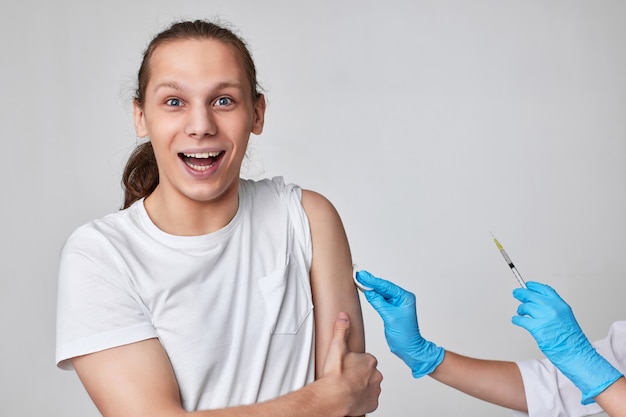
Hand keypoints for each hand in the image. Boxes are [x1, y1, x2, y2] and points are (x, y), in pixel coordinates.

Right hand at [321, 312, 381, 415]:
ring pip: (370, 386)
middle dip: (360, 375)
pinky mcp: (372, 404)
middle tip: (346, 376)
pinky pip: (369, 401)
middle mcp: (376, 375)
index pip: (366, 360)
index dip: (355, 362)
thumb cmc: (336, 375)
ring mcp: (375, 390)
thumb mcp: (337, 346)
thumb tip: (344, 316)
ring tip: (347, 388)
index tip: (347, 365)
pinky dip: (362, 400)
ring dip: (361, 387)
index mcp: (370, 361)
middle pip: (369, 373)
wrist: (334, 397)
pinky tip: (351, 398)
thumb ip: (341, 330)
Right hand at [356, 270, 443, 377]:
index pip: (386, 286)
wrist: (409, 349)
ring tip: (360, 281)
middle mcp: (402, 298)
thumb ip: (378, 303)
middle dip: (371, 282)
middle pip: (384, 287)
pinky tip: (366, 291)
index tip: (363, 275)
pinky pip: (381, 299)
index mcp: (405, 298)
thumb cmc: (405, 336)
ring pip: (382, 292)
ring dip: (372, 288)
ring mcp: (397, 303)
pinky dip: (374, 296)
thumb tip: (369, 291)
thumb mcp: (389, 317)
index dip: (373, 281)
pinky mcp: (392, 309)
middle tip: (359, 276)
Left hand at [512, 281, 622, 403]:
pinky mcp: (537, 328)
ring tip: (520, 313)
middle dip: (521, 294)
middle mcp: (553, 308)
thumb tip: (536, 301)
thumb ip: (552, 308)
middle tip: (517, 293)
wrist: (576, 353)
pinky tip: (516, 320)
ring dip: (520, 309)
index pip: (544, 289)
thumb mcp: (565, 317)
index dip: (534, 286)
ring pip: (525, 307)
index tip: (527, 285)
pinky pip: (521, 320)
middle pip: (531, 295)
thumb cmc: (571, 339)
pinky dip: (516, 320)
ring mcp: (544, 317)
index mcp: (561, 305)